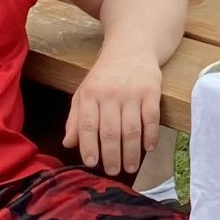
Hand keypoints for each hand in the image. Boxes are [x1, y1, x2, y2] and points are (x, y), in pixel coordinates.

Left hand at [68, 50, 164, 177]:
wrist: (132, 47)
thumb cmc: (105, 75)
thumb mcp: (84, 92)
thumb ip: (75, 118)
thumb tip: (68, 143)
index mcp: (90, 94)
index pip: (87, 125)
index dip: (88, 146)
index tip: (91, 163)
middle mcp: (110, 93)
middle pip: (110, 131)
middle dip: (111, 155)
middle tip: (113, 171)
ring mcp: (132, 93)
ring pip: (131, 129)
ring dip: (131, 152)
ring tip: (130, 167)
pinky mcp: (152, 91)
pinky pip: (151, 118)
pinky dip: (151, 135)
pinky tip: (148, 148)